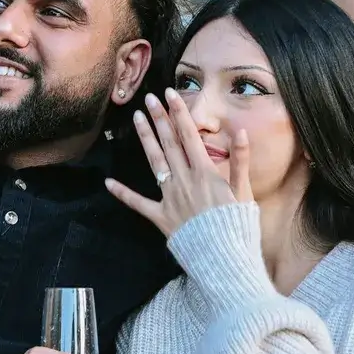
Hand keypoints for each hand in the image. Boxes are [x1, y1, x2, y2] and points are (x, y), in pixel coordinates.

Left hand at [105, 88, 252, 237]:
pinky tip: (108, 183)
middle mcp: (184, 180)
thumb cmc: (238, 227)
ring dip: (145, 139)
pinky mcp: (160, 217)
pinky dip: (123, 193)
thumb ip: (241, 161)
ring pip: (155, 162)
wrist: (224, 259)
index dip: (179, 113)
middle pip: (169, 144)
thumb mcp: (245, 193)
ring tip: (136, 119)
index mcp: (205, 172)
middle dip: (159, 119)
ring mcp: (170, 198)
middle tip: (148, 99)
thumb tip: (240, 132)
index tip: (170, 94)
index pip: (189, 135)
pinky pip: (138, 204)